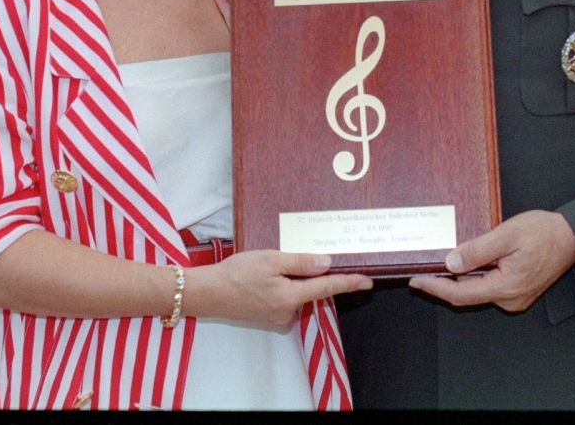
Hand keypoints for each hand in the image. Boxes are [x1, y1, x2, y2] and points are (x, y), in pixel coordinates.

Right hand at [185, 250, 371, 326]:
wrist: (207, 293)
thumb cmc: (236, 273)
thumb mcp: (270, 260)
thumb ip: (300, 262)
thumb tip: (326, 264)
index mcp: (291, 298)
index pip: (327, 288)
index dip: (348, 282)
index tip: (367, 281)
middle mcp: (287, 312)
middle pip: (311, 290)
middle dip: (310, 273)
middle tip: (291, 257)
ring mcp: (277, 317)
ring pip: (296, 293)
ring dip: (292, 279)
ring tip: (268, 266)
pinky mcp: (268, 316)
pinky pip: (284, 298)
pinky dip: (282, 286)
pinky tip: (264, 277)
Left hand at [408, 210, 574, 312]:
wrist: (573, 236)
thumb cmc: (545, 232)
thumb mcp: (507, 235)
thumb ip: (478, 250)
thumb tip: (451, 263)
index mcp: (506, 287)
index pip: (461, 294)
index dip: (435, 288)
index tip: (416, 281)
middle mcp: (510, 299)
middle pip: (467, 296)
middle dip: (443, 284)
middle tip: (421, 272)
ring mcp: (515, 298)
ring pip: (478, 292)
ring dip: (459, 280)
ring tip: (440, 266)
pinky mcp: (517, 292)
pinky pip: (489, 288)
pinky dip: (475, 278)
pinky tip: (466, 265)